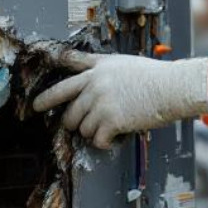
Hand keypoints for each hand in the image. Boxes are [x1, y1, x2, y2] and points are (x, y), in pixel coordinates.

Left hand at [32, 51, 207, 148]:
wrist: (171, 86)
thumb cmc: (155, 76)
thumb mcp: (123, 63)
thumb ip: (104, 69)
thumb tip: (93, 82)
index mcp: (96, 69)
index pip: (65, 78)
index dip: (49, 93)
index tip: (35, 105)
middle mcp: (93, 84)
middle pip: (68, 109)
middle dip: (70, 122)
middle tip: (75, 127)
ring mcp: (100, 102)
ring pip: (82, 127)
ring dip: (93, 132)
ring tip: (109, 128)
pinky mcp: (110, 120)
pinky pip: (96, 140)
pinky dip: (104, 143)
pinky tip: (114, 138)